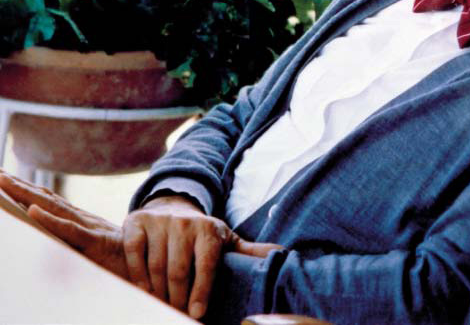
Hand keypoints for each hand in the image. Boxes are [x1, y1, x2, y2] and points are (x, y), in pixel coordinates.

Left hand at [0, 170, 128, 279]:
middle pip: (47, 200)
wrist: (160, 264)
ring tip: (4, 183)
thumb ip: (86, 239)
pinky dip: (50, 220)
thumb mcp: (103, 248)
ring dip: (27, 195)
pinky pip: (69, 231)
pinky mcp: (94, 244)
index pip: (52, 202)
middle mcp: (84, 220)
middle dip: (20, 187)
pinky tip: (32, 210)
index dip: (30, 191)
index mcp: (84, 222)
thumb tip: (70, 236)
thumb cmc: (131, 260)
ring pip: (53, 209)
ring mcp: (89, 229)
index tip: (8, 179)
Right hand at [123, 195, 282, 319]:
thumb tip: (283, 255)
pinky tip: (144, 290)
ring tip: (161, 308)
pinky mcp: (137, 222)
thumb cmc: (203, 235)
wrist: (173, 208)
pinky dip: (137, 276)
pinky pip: (134, 254)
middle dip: (177, 300)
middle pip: (178, 271)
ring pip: (156, 267)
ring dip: (157, 294)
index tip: (197, 314)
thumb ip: (250, 252)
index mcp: (209, 229)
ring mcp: (160, 222)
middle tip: (177, 316)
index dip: (201, 292)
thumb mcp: (227, 240)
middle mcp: (185, 222)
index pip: (206, 265)